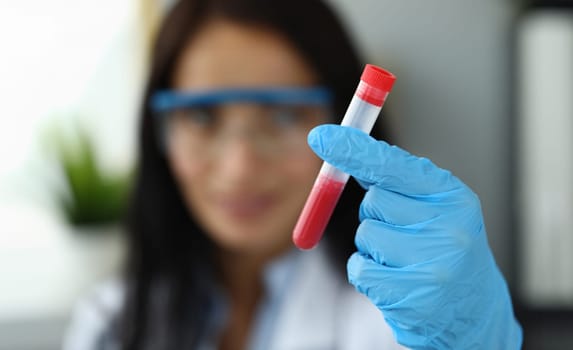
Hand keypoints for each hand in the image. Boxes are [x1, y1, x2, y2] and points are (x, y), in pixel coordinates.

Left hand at [308, 125, 521, 348]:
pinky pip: (360, 269)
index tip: (321, 136)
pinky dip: (366, 273)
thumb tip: (341, 145)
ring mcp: (435, 266)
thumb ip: (394, 179)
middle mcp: (450, 228)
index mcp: (454, 197)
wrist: (473, 309)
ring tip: (404, 261)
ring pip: (365, 235)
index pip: (393, 166)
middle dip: (376, 215)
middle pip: (374, 201)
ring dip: (372, 248)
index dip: (353, 150)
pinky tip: (396, 282)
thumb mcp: (433, 206)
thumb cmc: (443, 248)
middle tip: (405, 234)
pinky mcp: (413, 298)